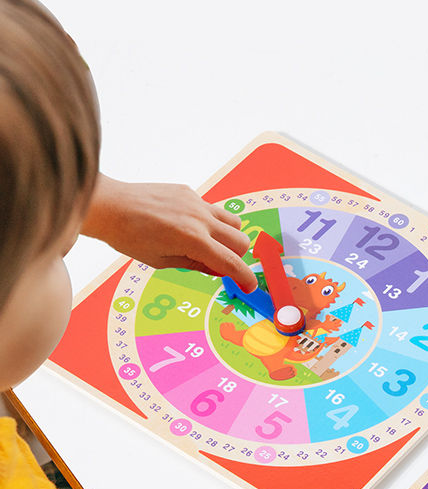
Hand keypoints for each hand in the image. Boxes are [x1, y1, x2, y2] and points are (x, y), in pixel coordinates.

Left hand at [81, 175, 256, 290]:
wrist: (109, 206)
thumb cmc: (130, 237)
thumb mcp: (163, 262)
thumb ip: (196, 265)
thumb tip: (219, 269)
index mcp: (193, 240)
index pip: (232, 263)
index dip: (245, 278)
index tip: (249, 287)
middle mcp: (200, 219)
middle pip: (241, 241)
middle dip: (237, 257)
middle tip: (221, 264)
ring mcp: (196, 203)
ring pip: (233, 222)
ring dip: (229, 237)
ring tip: (209, 244)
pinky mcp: (189, 192)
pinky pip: (212, 210)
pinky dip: (209, 222)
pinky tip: (187, 226)